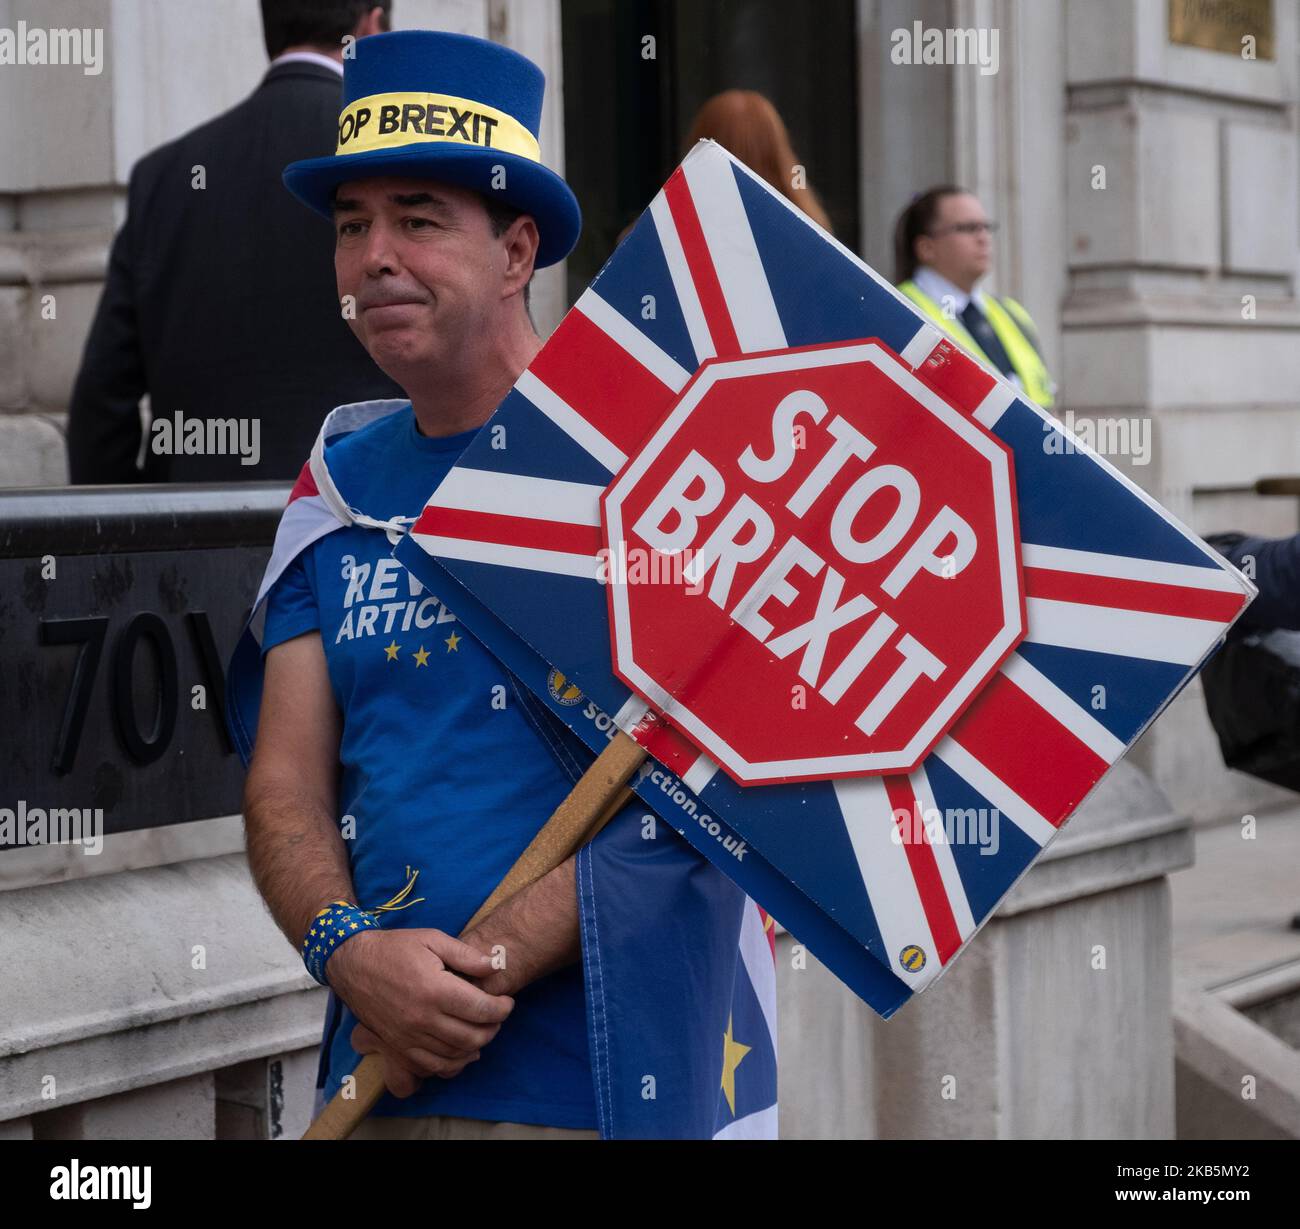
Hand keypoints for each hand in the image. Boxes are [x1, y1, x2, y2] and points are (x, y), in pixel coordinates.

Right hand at [325, 929, 513, 1095]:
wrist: (354, 964)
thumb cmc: (395, 948)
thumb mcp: (433, 939)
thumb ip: (466, 955)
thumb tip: (495, 965)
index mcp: (435, 990)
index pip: (481, 1010)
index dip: (502, 1008)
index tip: (507, 1002)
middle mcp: (422, 1019)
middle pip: (472, 1037)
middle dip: (493, 1029)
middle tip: (497, 1016)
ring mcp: (408, 1037)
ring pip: (454, 1055)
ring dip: (476, 1047)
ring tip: (482, 1031)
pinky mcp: (397, 1047)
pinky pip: (430, 1067)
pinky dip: (451, 1064)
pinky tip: (460, 1051)